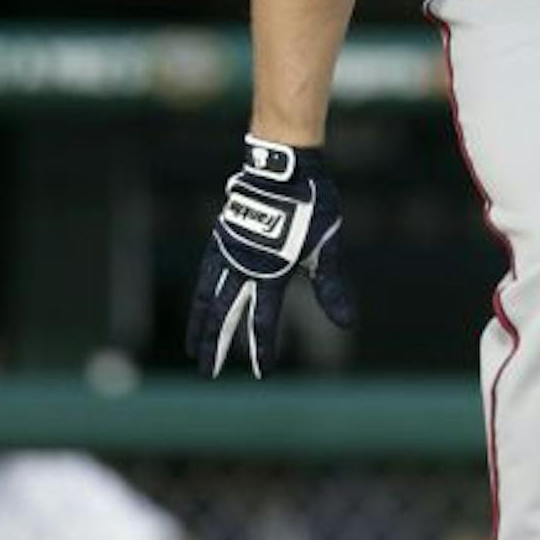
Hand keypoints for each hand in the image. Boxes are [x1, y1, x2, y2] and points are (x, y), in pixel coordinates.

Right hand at [187, 136, 355, 379]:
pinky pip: (205, 274)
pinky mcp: (221, 238)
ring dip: (200, 324)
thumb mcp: (326, 247)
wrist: (283, 165)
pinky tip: (199, 306)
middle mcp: (244, 265)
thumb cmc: (311, 204)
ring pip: (207, 297)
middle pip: (225, 314)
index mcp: (271, 270)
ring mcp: (228, 251)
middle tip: (207, 373)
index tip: (263, 373)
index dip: (262, 349)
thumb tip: (347, 323)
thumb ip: (331, 288)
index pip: (263, 319)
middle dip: (216, 345)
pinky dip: (200, 296)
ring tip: (193, 347)